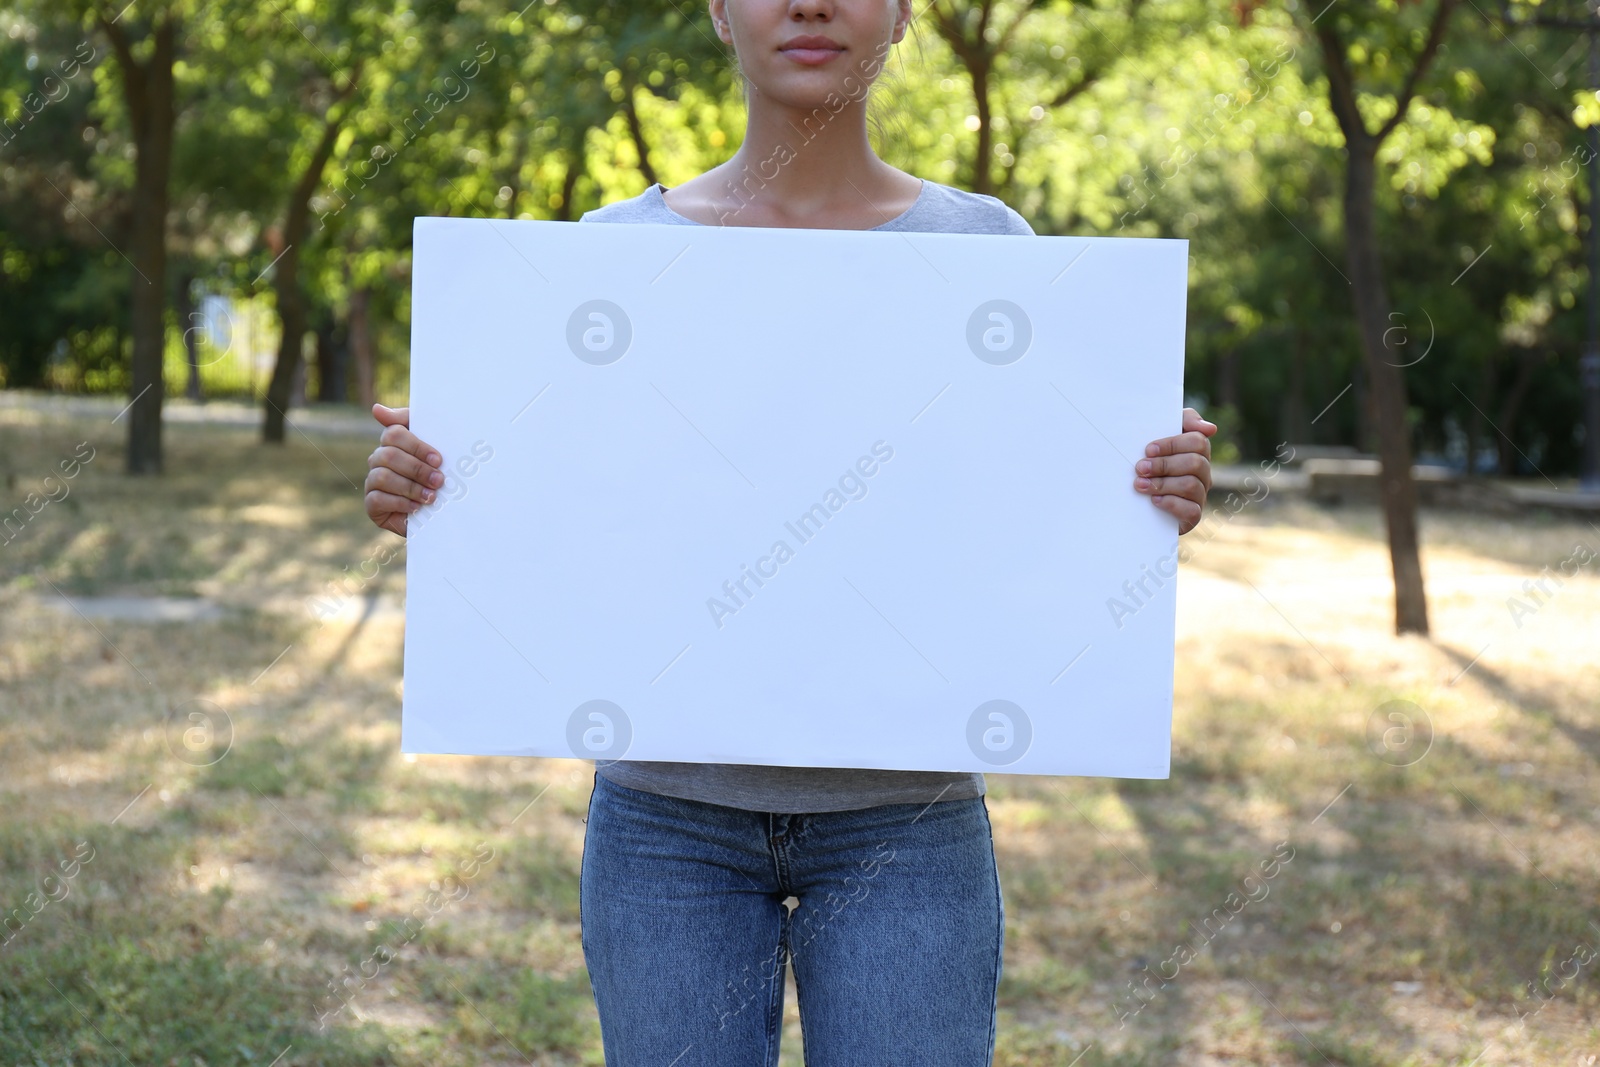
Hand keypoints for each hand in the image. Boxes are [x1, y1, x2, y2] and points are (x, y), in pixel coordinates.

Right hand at [364, 404, 442, 537]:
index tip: (438, 459)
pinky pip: (377, 499)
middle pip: (388, 456)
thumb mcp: (432, 446)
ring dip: (410, 487)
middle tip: (439, 480)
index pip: (393, 434)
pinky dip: (399, 503)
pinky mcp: (372, 505)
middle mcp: (379, 460)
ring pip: (382, 477)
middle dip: (417, 469)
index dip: (416, 447)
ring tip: (431, 496)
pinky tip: (416, 508)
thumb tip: (376, 409)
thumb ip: (409, 422)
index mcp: (392, 443)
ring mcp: (373, 482)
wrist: (442, 512)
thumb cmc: (436, 473)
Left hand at [1135, 407, 1215, 535]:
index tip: (1148, 449)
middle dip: (1164, 464)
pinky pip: (1191, 510)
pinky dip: (1171, 504)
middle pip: (1195, 463)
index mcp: (1197, 452)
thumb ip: (1185, 421)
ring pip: (1191, 485)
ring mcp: (1200, 495)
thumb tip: (1210, 428)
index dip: (1172, 444)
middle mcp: (1203, 473)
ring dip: (1162, 484)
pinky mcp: (1193, 517)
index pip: (1198, 441)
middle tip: (1140, 468)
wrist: (1136, 504)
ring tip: (1140, 485)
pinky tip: (1154, 501)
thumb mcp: (1160, 437)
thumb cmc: (1150, 461)